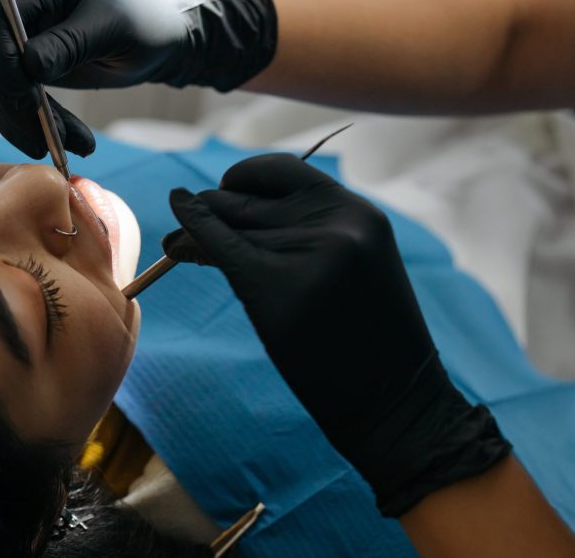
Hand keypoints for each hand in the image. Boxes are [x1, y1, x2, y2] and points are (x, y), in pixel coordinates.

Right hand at [0, 0, 276, 157]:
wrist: (161, 38)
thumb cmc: (143, 20)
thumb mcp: (112, 28)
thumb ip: (70, 43)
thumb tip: (29, 66)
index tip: (23, 94)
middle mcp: (20, 1)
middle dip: (13, 100)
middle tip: (41, 137)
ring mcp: (20, 34)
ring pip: (0, 84)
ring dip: (26, 120)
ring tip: (68, 145)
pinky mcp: (26, 64)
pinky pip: (16, 99)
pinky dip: (37, 123)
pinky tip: (71, 140)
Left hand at [164, 154, 509, 516]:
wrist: (397, 404)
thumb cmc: (370, 341)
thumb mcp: (351, 266)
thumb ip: (302, 231)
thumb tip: (220, 205)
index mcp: (358, 212)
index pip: (282, 169)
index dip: (244, 178)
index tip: (225, 193)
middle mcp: (336, 223)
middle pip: (246, 201)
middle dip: (211, 210)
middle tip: (183, 230)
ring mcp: (308, 254)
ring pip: (227, 226)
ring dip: (194, 231)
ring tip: (177, 246)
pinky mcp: (277, 288)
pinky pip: (218, 246)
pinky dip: (191, 232)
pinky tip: (177, 230)